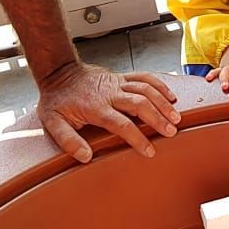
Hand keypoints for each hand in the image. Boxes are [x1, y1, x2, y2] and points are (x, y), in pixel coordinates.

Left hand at [36, 61, 178, 162]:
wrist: (57, 72)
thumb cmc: (57, 100)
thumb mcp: (53, 123)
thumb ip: (68, 141)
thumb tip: (86, 157)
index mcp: (95, 107)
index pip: (121, 123)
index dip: (137, 138)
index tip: (149, 151)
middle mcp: (109, 93)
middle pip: (140, 103)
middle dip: (157, 118)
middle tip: (171, 132)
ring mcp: (117, 83)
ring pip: (146, 89)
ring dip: (162, 103)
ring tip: (176, 118)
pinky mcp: (121, 77)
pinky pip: (144, 77)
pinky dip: (159, 85)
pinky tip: (170, 96)